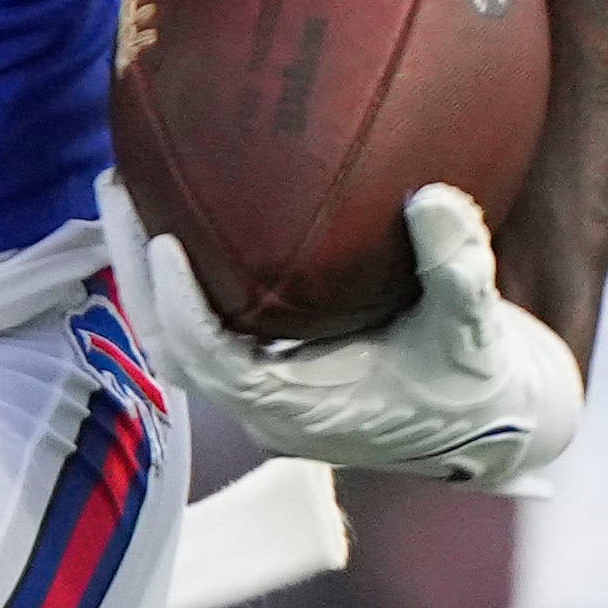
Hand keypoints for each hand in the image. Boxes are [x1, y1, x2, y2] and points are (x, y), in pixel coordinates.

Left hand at [124, 181, 585, 489]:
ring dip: (143, 270)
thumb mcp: (478, 326)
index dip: (180, 307)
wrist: (490, 423)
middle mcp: (266, 408)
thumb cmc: (479, 378)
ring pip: (174, 337)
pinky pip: (200, 326)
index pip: (213, 363)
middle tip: (117, 184)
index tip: (163, 240)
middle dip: (135, 271)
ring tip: (127, 186)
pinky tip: (175, 209)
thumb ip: (458, 267)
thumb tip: (431, 198)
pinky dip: (179, 277)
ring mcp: (260, 393)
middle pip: (169, 346)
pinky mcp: (266, 373)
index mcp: (301, 410)